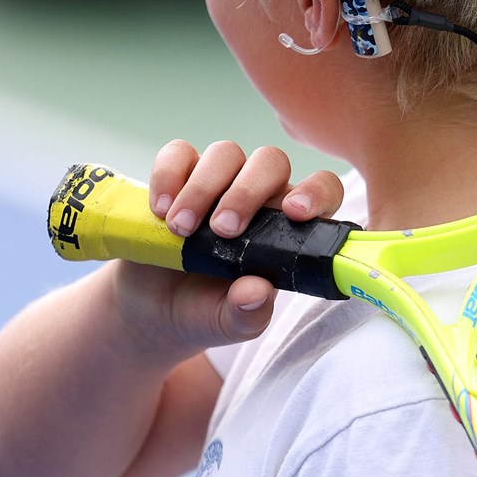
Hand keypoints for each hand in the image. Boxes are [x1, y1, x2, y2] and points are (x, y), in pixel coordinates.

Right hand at [107, 140, 345, 359]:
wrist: (155, 310)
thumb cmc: (207, 311)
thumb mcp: (231, 324)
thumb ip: (249, 312)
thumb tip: (258, 292)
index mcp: (289, 228)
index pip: (322, 191)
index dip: (316, 193)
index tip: (295, 213)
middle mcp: (260, 196)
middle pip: (271, 162)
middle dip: (248, 191)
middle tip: (223, 230)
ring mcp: (219, 182)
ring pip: (225, 153)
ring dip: (203, 188)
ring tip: (181, 229)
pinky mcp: (178, 177)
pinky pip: (178, 154)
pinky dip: (168, 175)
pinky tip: (160, 209)